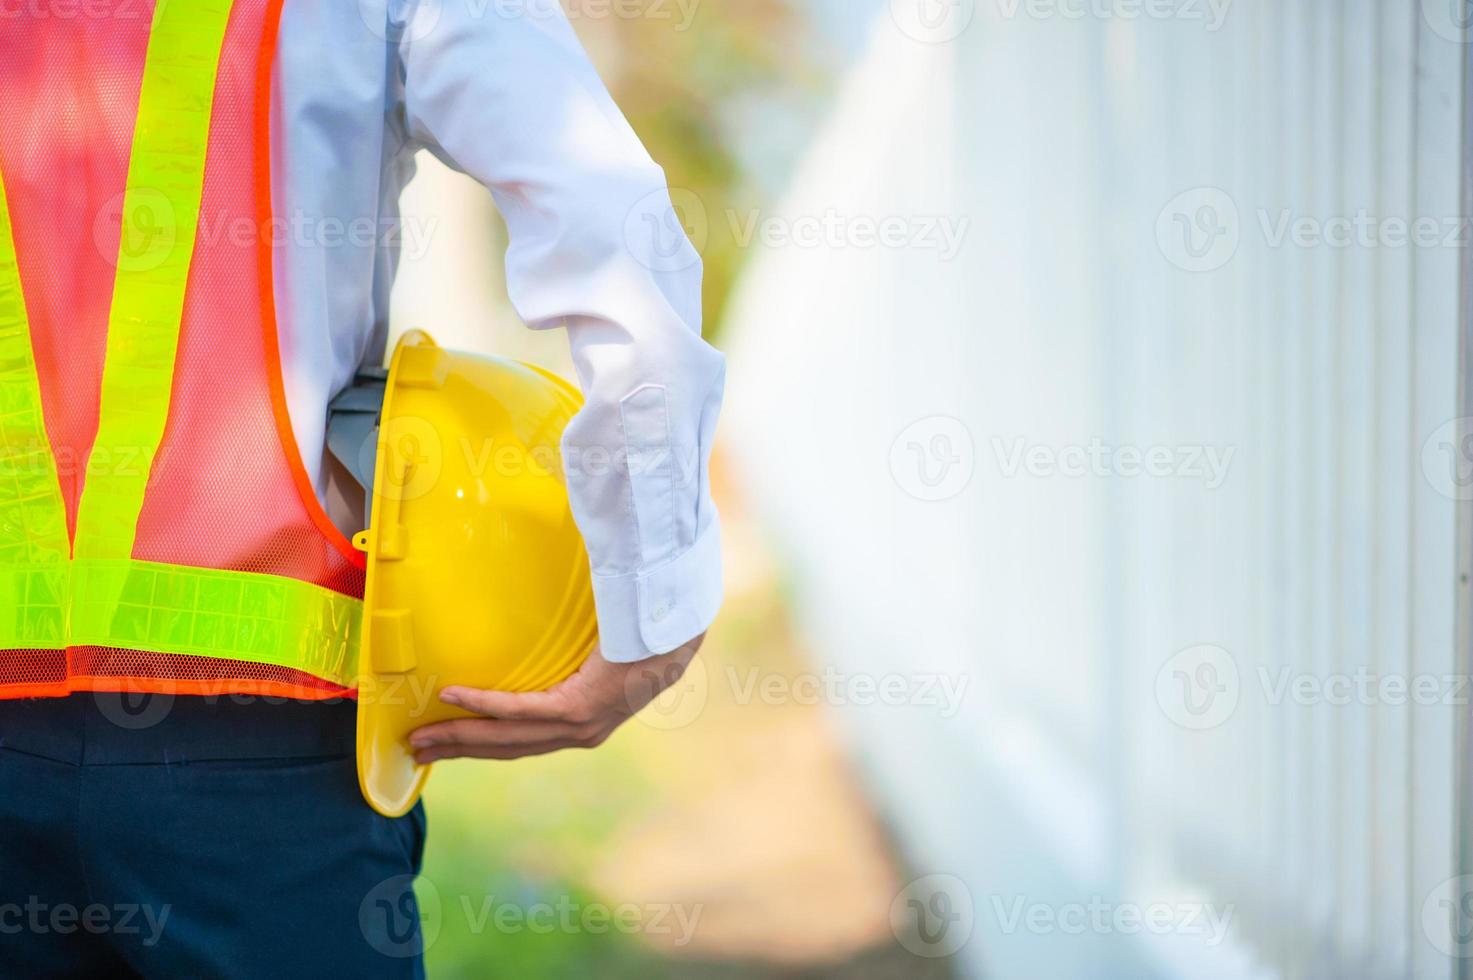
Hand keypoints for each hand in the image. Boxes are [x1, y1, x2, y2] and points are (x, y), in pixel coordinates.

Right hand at [409, 634, 704, 762]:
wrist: (678, 628)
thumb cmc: (642, 630)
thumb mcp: (600, 653)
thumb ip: (570, 657)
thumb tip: (546, 638)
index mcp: (584, 725)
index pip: (523, 743)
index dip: (481, 747)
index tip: (445, 747)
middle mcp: (581, 733)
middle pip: (506, 748)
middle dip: (458, 750)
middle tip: (416, 749)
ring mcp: (580, 725)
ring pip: (507, 737)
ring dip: (459, 736)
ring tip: (422, 735)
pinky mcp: (579, 707)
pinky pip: (522, 709)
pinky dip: (484, 705)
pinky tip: (452, 697)